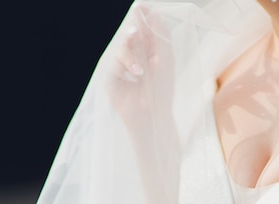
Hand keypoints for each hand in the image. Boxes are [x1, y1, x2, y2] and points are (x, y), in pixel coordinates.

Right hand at [105, 5, 174, 137]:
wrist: (153, 117)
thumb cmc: (162, 91)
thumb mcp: (165, 61)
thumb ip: (160, 36)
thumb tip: (153, 13)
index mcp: (151, 51)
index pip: (147, 29)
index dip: (144, 16)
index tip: (142, 6)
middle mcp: (137, 56)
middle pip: (132, 34)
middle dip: (135, 31)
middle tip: (136, 28)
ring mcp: (123, 66)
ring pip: (122, 47)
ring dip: (131, 54)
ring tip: (141, 70)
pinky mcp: (113, 78)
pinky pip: (114, 62)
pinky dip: (125, 66)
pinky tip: (136, 74)